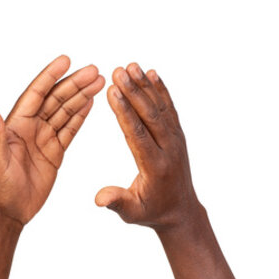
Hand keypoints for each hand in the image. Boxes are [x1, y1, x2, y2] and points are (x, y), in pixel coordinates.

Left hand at [0, 55, 103, 223]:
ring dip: (82, 96)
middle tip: (95, 70)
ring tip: (100, 82)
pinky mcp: (55, 152)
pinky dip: (81, 115)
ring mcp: (44, 139)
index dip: (50, 76)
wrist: (9, 212)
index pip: (36, 94)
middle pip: (56, 99)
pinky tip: (91, 102)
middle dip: (75, 83)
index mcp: (15, 125)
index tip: (66, 60)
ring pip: (66, 112)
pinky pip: (70, 129)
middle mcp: (30, 128)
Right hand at [95, 63, 200, 228]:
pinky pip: (169, 110)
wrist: (180, 211)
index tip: (112, 92)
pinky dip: (161, 91)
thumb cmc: (150, 212)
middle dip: (135, 92)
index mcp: (155, 166)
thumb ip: (117, 202)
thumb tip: (99, 199)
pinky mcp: (178, 135)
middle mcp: (169, 149)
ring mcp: (176, 140)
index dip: (125, 112)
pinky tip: (152, 73)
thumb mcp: (131, 213)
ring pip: (161, 109)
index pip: (138, 135)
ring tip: (132, 65)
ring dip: (146, 86)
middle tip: (119, 70)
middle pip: (151, 116)